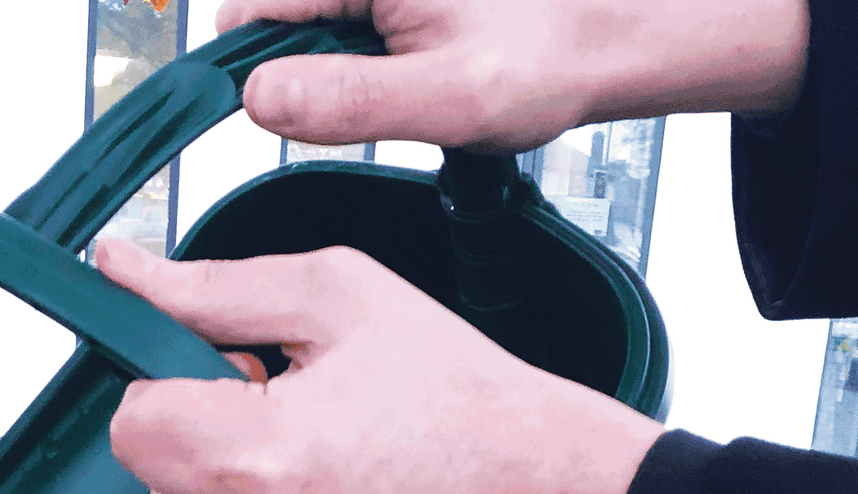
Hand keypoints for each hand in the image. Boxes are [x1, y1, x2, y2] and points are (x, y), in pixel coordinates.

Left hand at [98, 235, 661, 493]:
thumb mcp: (339, 301)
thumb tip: (122, 271)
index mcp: (253, 457)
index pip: (131, 426)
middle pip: (161, 483)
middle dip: (211, 445)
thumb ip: (212, 289)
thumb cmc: (459, 402)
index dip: (174, 391)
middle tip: (302, 425)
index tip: (231, 381)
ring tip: (328, 481)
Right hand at [215, 0, 809, 153]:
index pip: (255, 10)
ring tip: (405, 90)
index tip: (268, 118)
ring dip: (338, 73)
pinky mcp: (391, 0)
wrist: (608, 37)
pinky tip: (412, 76)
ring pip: (314, 28)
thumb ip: (345, 102)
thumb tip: (258, 98)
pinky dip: (365, 64)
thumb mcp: (445, 100)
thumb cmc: (546, 58)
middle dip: (304, 73)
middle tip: (372, 107)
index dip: (249, 72)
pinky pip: (346, 30)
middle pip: (281, 17)